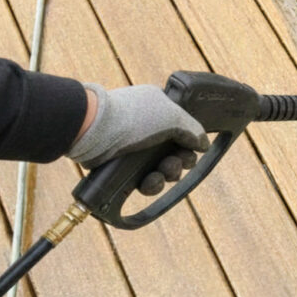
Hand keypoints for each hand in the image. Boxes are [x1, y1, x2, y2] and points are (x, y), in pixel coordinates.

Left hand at [68, 83, 208, 195]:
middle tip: (173, 162)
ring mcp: (137, 149)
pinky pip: (148, 181)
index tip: (190, 150)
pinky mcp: (126, 167)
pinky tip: (147, 182)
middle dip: (180, 163)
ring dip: (167, 175)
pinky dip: (152, 184)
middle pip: (178, 154)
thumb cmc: (132, 117)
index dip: (191, 144)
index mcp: (160, 111)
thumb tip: (204, 143)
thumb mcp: (171, 116)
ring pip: (164, 170)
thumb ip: (193, 130)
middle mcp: (150, 129)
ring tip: (159, 172)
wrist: (93, 131)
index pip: (185, 132)